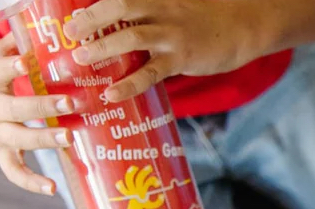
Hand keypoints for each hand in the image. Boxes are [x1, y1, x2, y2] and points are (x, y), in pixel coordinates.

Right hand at [0, 35, 72, 193]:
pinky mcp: (1, 156)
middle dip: (42, 104)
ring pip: (20, 138)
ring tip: (69, 137)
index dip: (7, 65)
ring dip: (45, 139)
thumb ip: (4, 50)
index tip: (24, 60)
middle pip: (16, 107)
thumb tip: (24, 28)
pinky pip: (15, 172)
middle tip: (70, 100)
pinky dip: (32, 183)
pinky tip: (53, 189)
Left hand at [63, 0, 261, 102]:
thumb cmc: (208, 20)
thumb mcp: (178, 7)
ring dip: (102, 47)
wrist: (244, 26)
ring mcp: (172, 34)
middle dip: (91, 19)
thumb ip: (154, 13)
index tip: (73, 17)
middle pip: (119, 7)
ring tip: (81, 59)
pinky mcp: (182, 58)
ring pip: (130, 36)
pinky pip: (150, 73)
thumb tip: (125, 32)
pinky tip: (112, 94)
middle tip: (70, 34)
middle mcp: (162, 10)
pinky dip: (128, 84)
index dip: (95, 7)